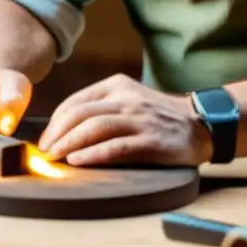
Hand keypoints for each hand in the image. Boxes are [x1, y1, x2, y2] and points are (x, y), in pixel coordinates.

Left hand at [37, 74, 213, 166]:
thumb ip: (103, 107)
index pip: (75, 101)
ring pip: (94, 127)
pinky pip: (116, 146)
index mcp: (117, 85)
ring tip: (55, 158)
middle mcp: (127, 98)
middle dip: (57, 134)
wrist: (202, 123)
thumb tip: (64, 130)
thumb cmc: (159, 115)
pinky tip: (78, 162)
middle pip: (80, 113)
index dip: (55, 122)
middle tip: (45, 152)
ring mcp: (140, 118)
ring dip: (69, 144)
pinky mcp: (151, 140)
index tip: (45, 139)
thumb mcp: (130, 99)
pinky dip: (93, 154)